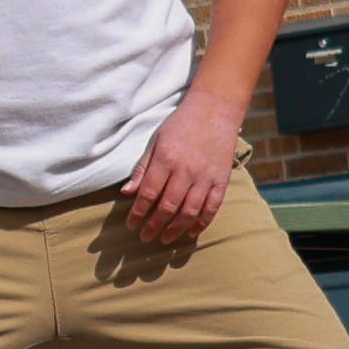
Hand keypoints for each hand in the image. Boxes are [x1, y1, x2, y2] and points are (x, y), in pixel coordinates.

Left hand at [128, 87, 247, 244]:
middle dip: (154, 225)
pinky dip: (201, 223)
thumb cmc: (181, 124)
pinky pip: (212, 207)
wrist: (215, 109)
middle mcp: (186, 170)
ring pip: (189, 211)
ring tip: (164, 239)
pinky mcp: (222, 179)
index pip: (148, 193)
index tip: (131, 225)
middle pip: (168, 206)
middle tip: (145, 237)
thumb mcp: (156, 141)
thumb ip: (142, 168)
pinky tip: (191, 233)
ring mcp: (206, 176)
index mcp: (166, 159)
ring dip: (175, 229)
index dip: (138, 213)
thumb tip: (127, 192)